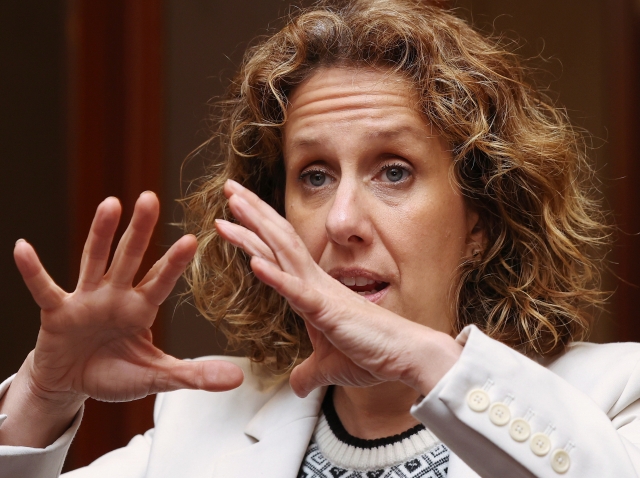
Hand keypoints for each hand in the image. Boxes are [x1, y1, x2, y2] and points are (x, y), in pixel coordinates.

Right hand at [13, 192, 242, 406]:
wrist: (72, 383)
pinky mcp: (56, 312)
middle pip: (129, 258)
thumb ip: (193, 374)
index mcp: (141, 309)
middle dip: (140, 230)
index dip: (174, 263)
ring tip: (110, 204)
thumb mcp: (156, 376)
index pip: (160, 281)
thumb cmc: (115, 372)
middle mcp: (115, 296)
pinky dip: (33, 271)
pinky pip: (44, 289)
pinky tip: (23, 248)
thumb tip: (237, 378)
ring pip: (94, 261)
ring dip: (100, 234)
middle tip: (151, 198)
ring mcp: (85, 301)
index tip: (192, 239)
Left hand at [217, 180, 460, 397]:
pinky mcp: (328, 312)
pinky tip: (253, 263)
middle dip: (251, 212)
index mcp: (312, 290)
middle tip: (229, 188)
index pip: (278, 252)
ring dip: (256, 228)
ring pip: (283, 253)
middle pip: (278, 239)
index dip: (255, 230)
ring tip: (233, 203)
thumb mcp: (328, 367)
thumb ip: (308, 373)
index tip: (234, 214)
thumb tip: (296, 386)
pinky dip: (275, 276)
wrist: (404, 356)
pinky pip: (297, 292)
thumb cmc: (371, 353)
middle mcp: (315, 283)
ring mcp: (320, 293)